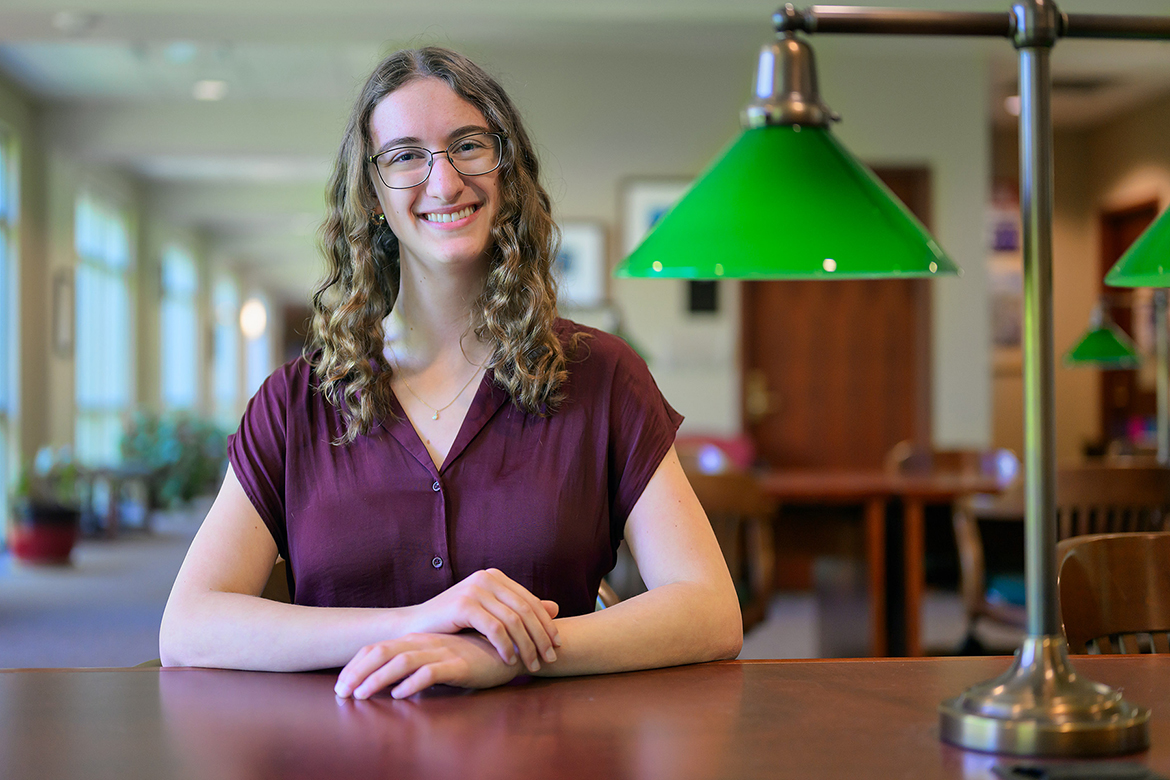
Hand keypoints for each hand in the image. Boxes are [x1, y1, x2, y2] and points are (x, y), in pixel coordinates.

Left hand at [334, 633, 519, 699]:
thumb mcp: (441, 658)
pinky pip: (430, 671)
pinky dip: (411, 683)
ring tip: (361, 695)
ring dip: (377, 679)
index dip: (356, 664)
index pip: (379, 646)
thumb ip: (419, 665)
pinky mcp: (459, 664)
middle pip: (382, 651)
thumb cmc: (474, 657)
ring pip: (401, 661)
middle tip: (340, 693)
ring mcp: (442, 652)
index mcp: (419, 639)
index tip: (341, 683)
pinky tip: (400, 696)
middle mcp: (426, 642)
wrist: (511, 651)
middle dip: (357, 671)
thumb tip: (393, 684)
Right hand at [407, 569, 559, 671]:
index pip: (529, 601)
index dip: (546, 623)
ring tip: (533, 664)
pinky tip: (510, 661)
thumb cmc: (453, 623)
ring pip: (513, 620)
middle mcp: (487, 578)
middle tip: (550, 658)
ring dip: (526, 645)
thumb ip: (518, 610)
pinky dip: (506, 646)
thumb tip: (556, 607)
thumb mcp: (490, 614)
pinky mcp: (464, 604)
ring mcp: (475, 589)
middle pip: (525, 610)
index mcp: (495, 577)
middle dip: (541, 636)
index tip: (557, 644)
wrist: (414, 627)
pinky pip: (495, 628)